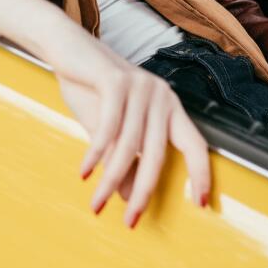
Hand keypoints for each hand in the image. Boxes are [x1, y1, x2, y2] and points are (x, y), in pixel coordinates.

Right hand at [53, 44, 210, 226]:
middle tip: (131, 221)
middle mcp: (161, 95)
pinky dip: (95, 154)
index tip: (200, 204)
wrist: (66, 46)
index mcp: (169, 106)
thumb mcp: (111, 129)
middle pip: (157, 154)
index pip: (194, 144)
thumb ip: (124, 158)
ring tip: (96, 203)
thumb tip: (131, 196)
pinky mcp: (116, 81)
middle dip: (144, 192)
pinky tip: (85, 173)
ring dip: (110, 180)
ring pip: (128, 146)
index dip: (201, 174)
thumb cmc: (91, 88)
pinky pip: (108, 128)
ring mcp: (140, 86)